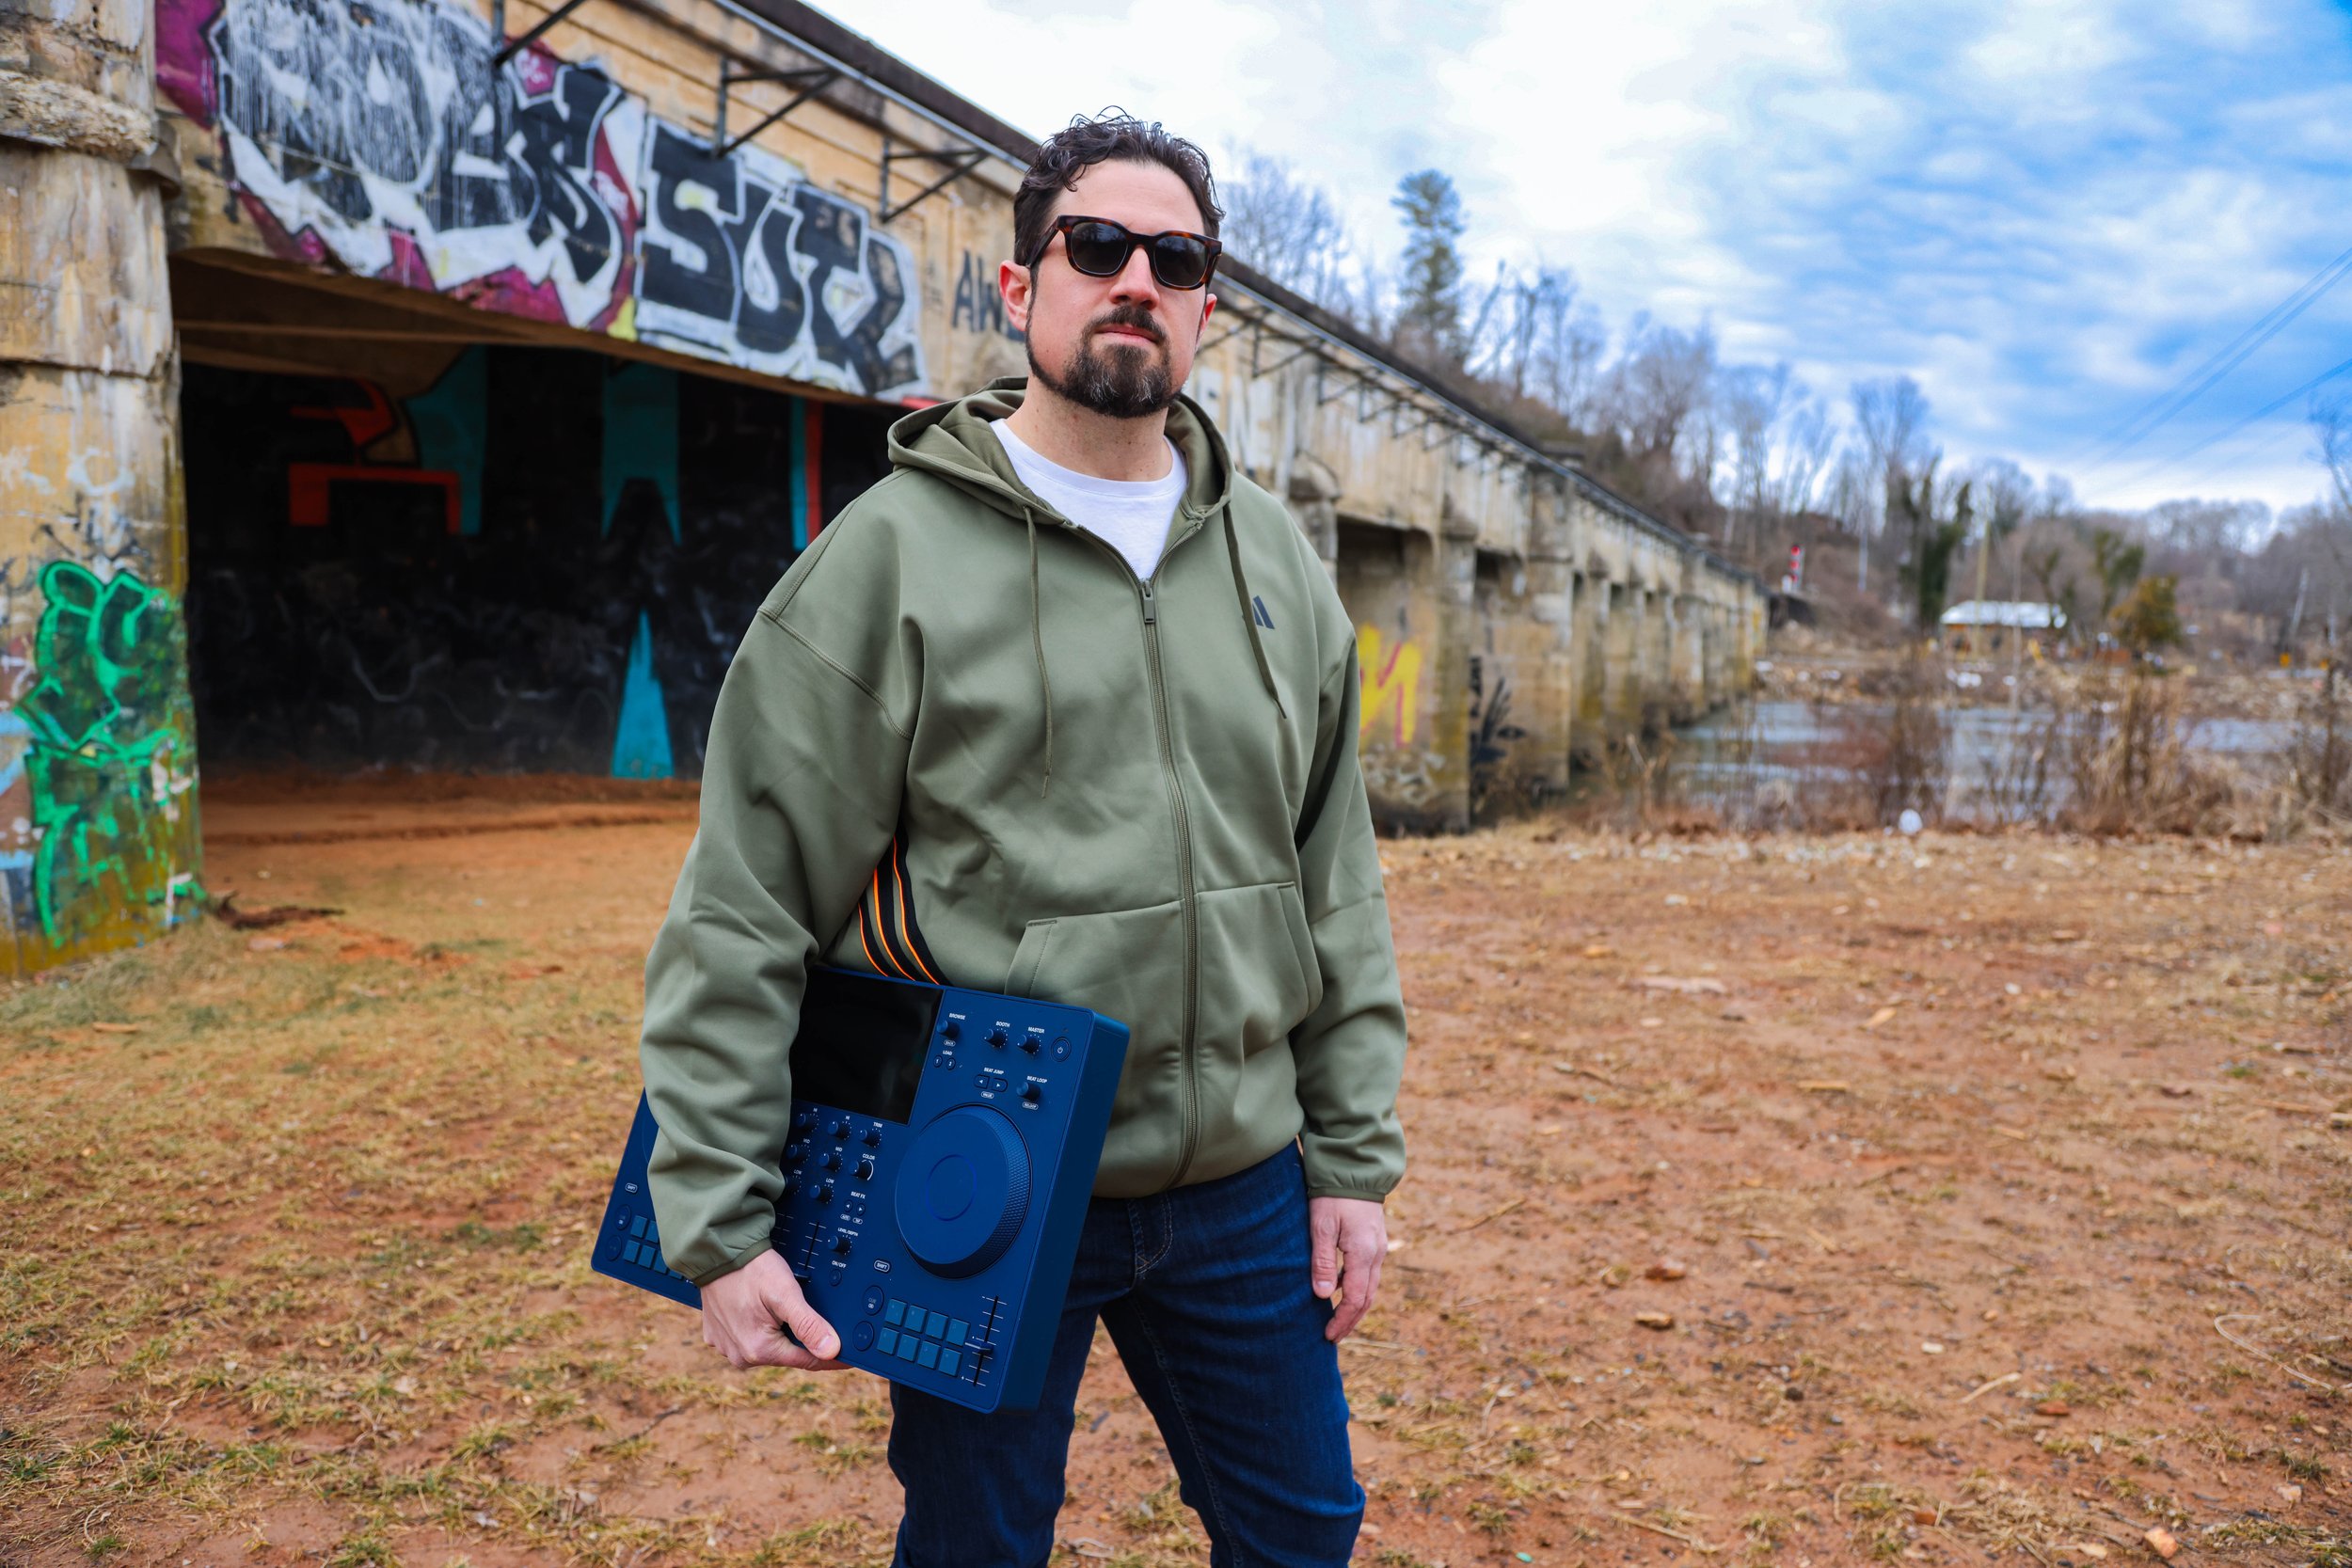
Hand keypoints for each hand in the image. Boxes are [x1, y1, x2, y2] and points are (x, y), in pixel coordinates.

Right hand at [698, 1249, 846, 1371]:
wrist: (717, 1252)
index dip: (832, 1356)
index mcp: (758, 1350)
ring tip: (782, 1308)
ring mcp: (728, 1348)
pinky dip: (759, 1327)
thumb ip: (808, 1324)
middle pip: (788, 1353)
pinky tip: (761, 1310)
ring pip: (768, 1345)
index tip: (850, 1356)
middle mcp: (741, 1356)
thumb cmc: (751, 1269)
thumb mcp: (785, 1293)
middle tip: (814, 1316)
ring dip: (780, 1332)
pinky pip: (748, 1337)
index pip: (808, 1361)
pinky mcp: (719, 1337)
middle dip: (803, 1339)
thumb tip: (831, 1350)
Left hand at [1307, 1195, 1385, 1342]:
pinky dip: (1356, 1288)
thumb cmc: (1333, 1196)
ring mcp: (1378, 1248)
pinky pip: (1368, 1273)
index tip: (1328, 1335)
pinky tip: (1339, 1290)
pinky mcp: (1374, 1242)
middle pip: (1367, 1298)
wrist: (1354, 1169)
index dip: (1342, 1320)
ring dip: (1355, 1307)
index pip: (1356, 1298)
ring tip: (1337, 1321)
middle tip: (1333, 1337)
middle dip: (1351, 1320)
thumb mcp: (1321, 1227)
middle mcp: (1376, 1254)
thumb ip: (1323, 1262)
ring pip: (1370, 1287)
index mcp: (1364, 1253)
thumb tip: (1324, 1296)